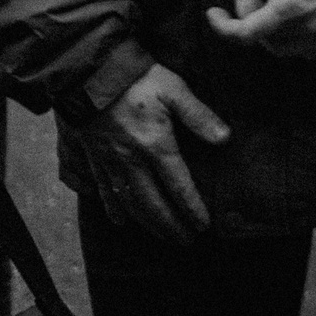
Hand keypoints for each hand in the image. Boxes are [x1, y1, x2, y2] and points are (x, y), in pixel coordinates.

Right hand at [77, 63, 228, 243]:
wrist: (90, 74)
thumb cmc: (139, 80)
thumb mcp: (176, 91)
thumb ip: (200, 116)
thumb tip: (225, 139)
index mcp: (156, 146)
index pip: (178, 187)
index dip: (191, 209)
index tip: (203, 226)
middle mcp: (131, 161)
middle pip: (152, 204)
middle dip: (170, 226)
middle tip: (185, 241)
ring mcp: (109, 162)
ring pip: (128, 203)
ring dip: (145, 223)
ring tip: (160, 236)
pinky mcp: (92, 158)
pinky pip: (102, 191)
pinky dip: (112, 210)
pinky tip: (119, 221)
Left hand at [206, 0, 315, 58]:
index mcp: (291, 6)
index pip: (244, 32)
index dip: (222, 26)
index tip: (214, 12)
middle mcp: (304, 29)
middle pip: (260, 39)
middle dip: (249, 18)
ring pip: (279, 48)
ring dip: (268, 30)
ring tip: (277, 3)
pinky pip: (301, 50)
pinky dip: (289, 37)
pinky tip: (297, 15)